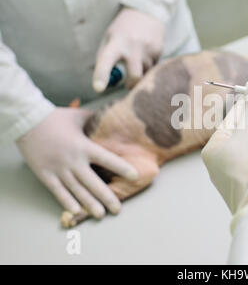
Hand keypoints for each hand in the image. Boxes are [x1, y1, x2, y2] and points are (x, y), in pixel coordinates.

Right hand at [17, 108, 138, 217]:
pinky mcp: (45, 175)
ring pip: (77, 190)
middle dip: (107, 197)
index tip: (135, 176)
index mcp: (84, 146)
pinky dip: (67, 202)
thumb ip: (95, 120)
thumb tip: (112, 117)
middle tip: (117, 209)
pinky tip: (77, 211)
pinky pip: (58, 191)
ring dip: (90, 204)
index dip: (122, 168)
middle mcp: (73, 161)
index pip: (107, 159)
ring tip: (101, 214)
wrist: (27, 121)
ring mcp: (58, 170)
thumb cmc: (55, 118)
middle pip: (93, 183)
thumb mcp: (79, 116)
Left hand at [92, 7, 164, 91]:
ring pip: (146, 73)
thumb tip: (103, 83)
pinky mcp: (160, 50)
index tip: (98, 88)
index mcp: (116, 42)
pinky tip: (146, 54)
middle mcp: (133, 46)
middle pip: (134, 76)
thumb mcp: (109, 38)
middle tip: (128, 85)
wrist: (146, 12)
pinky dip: (149, 66)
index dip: (102, 75)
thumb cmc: (123, 29)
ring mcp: (149, 48)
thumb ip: (104, 58)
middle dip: (131, 85)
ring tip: (137, 60)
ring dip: (141, 73)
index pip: (106, 61)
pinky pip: (154, 67)